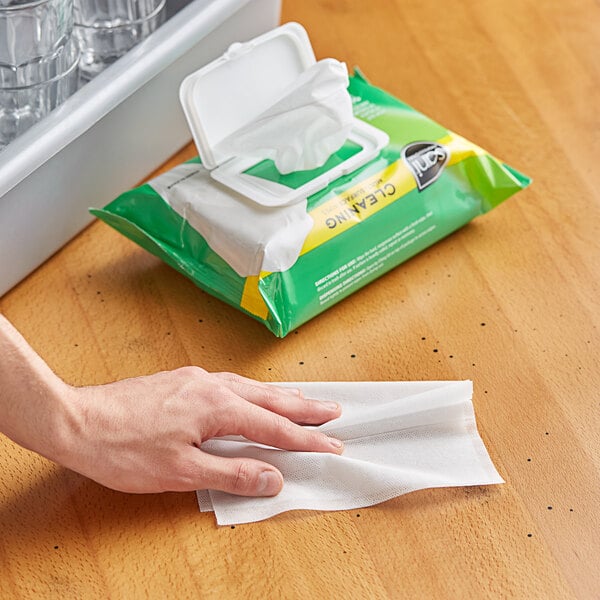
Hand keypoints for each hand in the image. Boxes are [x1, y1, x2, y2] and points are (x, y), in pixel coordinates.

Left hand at [59, 368, 342, 494]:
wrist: (77, 420)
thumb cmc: (124, 449)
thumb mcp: (181, 471)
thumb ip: (232, 472)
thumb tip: (273, 477)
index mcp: (217, 407)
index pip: (274, 426)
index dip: (306, 439)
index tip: (333, 445)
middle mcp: (213, 386)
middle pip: (269, 397)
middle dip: (304, 407)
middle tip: (334, 411)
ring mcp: (197, 380)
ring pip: (251, 386)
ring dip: (281, 396)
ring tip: (304, 400)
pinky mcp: (183, 381)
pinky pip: (231, 382)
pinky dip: (253, 390)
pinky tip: (252, 394)